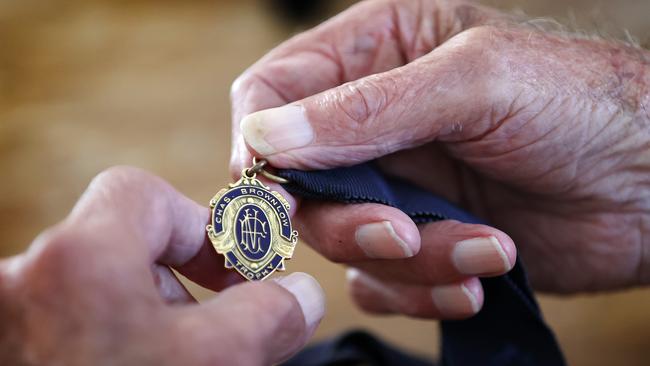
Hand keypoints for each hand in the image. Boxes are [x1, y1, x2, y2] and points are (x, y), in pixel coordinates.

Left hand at [0, 167, 324, 365]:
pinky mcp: (10, 350)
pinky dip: (108, 338)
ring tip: (169, 359)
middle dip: (175, 283)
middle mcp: (21, 283)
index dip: (195, 226)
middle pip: (117, 245)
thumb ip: (268, 316)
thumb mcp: (216, 365)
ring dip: (144, 318)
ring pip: (92, 291)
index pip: (140, 193)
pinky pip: (65, 322)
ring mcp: (8, 322)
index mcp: (76, 260)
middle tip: (210, 330)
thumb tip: (303, 294)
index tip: (230, 273)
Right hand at [229, 0, 649, 319]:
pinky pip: (382, 280)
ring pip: (343, 240)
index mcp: (377, 53)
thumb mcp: (476, 82)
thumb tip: (267, 137)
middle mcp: (375, 121)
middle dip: (347, 220)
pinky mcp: (422, 237)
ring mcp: (397, 184)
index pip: (274, 91)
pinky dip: (423, 288)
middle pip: (301, 182)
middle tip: (399, 233)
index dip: (260, 140)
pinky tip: (481, 270)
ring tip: (480, 248)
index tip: (274, 188)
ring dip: (406, 259)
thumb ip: (367, 109)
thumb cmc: (584, 103)